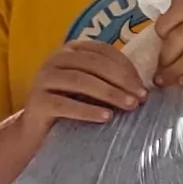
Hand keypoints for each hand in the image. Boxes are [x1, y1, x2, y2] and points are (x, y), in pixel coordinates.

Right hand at [27, 39, 146, 124]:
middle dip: (122, 80)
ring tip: (129, 106)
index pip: (103, 52)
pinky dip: (87, 110)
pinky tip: (106, 117)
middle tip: (141, 98)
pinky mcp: (36, 101)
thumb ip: (111, 80)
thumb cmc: (72, 107)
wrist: (38, 132)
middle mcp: (54, 59)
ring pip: (80, 81)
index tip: (144, 87)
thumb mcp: (93, 89)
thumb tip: (145, 87)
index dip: (126, 67)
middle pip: (94, 64)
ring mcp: (43, 79)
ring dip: (109, 93)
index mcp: (71, 51)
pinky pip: (64, 104)